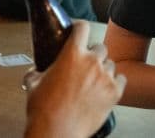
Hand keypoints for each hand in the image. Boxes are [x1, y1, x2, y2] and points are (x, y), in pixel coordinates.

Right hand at [24, 21, 126, 137]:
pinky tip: (105, 88)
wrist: (57, 132)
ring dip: (103, 70)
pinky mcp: (115, 91)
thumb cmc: (44, 111)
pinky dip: (115, 82)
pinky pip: (121, 79)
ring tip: (93, 81)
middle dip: (93, 55)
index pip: (82, 28)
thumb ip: (36, 73)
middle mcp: (92, 62)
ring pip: (110, 64)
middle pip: (100, 47)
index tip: (79, 30)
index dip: (80, 27)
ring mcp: (105, 76)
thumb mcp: (33, 85)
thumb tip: (34, 72)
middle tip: (85, 65)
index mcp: (72, 55)